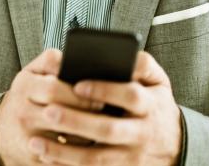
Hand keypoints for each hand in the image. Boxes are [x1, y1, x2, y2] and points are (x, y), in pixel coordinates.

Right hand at [0, 49, 104, 164]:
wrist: (3, 130)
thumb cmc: (27, 96)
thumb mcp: (32, 73)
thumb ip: (51, 61)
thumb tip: (76, 58)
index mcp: (23, 87)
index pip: (53, 89)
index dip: (79, 94)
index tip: (98, 96)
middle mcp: (21, 113)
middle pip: (60, 114)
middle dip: (86, 113)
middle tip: (105, 112)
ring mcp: (26, 138)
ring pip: (66, 140)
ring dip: (87, 136)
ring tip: (101, 129)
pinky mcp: (33, 160)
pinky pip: (62, 160)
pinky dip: (79, 155)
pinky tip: (90, 148)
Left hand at [27, 51, 182, 165]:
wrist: (173, 144)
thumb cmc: (155, 104)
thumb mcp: (158, 82)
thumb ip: (142, 65)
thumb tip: (124, 54)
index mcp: (150, 105)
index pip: (130, 96)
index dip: (105, 90)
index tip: (78, 85)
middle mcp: (142, 133)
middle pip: (109, 129)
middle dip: (77, 122)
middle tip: (48, 111)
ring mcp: (131, 156)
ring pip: (96, 158)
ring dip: (64, 152)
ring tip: (35, 142)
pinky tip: (46, 158)